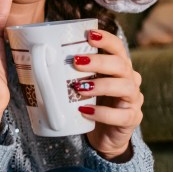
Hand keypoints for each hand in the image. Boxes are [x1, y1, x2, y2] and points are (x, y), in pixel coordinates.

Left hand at [75, 29, 143, 161]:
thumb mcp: (81, 85)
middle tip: (76, 62)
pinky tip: (85, 111)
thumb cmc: (90, 104)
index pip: (118, 48)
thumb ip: (70, 73)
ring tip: (79, 88)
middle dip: (99, 62)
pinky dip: (102, 113)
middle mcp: (130, 80)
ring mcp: (133, 100)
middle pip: (121, 65)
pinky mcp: (132, 119)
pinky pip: (121, 115)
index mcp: (118, 68)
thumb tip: (39, 56)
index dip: (106, 40)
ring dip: (101, 85)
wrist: (104, 136)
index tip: (89, 35)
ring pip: (125, 87)